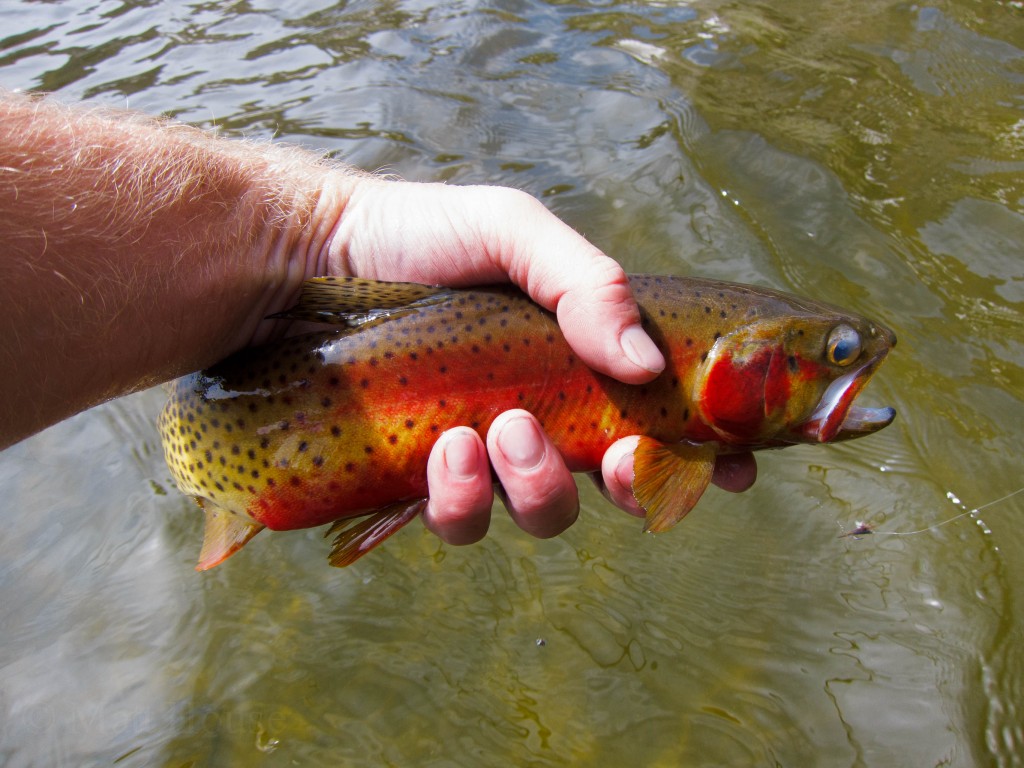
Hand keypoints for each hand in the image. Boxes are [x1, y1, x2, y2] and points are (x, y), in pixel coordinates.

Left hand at [330, 179, 756, 543]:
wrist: (305, 259)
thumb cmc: (415, 236)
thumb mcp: (512, 232)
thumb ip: (586, 283)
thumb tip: (645, 363)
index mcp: (573, 358)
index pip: (656, 414)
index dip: (701, 451)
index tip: (731, 465)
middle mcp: (538, 411)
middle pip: (612, 483)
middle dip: (629, 484)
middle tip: (612, 455)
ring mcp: (481, 453)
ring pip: (541, 510)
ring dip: (540, 485)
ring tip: (498, 430)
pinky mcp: (420, 479)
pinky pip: (462, 521)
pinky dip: (465, 497)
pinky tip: (447, 449)